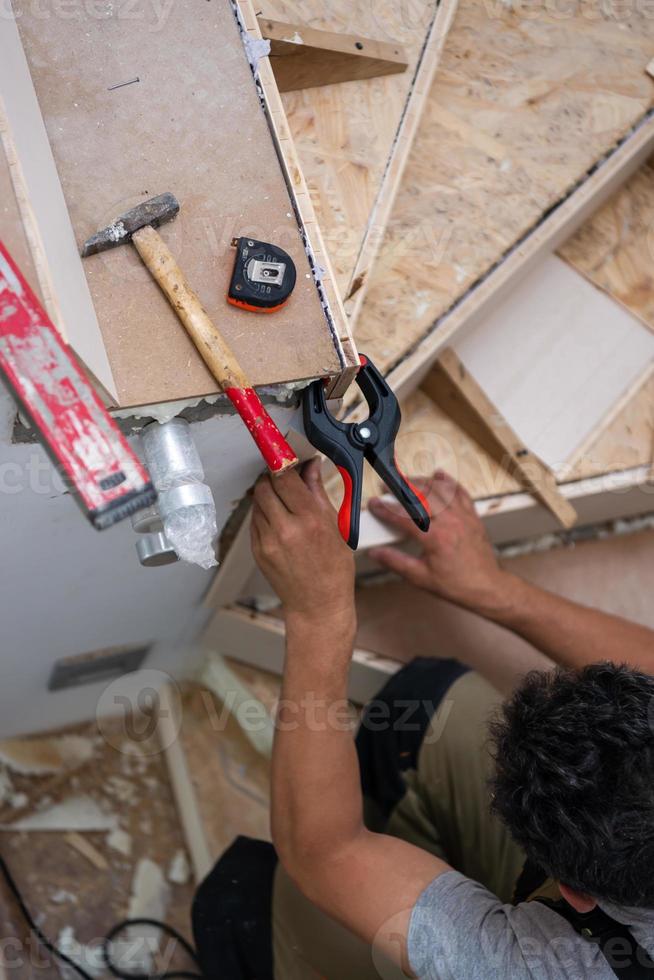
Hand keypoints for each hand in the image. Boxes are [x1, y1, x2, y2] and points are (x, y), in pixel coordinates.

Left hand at [251, 459, 355, 632]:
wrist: (318, 605)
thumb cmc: (334, 568)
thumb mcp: (335, 525)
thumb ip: (317, 491)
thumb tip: (310, 464)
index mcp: (310, 520)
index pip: (284, 477)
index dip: (280, 462)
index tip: (282, 454)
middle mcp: (286, 529)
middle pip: (264, 486)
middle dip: (272, 478)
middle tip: (283, 478)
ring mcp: (268, 541)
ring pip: (257, 502)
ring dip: (267, 495)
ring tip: (283, 502)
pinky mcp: (257, 551)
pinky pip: (254, 521)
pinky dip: (264, 514)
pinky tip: (279, 521)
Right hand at [368, 470, 508, 612]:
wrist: (486, 587)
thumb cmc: (456, 584)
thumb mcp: (420, 578)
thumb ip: (396, 562)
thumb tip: (375, 553)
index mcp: (435, 538)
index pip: (404, 517)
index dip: (386, 509)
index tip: (374, 504)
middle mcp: (450, 522)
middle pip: (421, 495)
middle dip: (401, 488)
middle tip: (387, 486)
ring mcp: (463, 517)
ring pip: (440, 489)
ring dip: (421, 482)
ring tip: (406, 480)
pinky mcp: (473, 516)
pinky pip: (460, 492)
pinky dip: (449, 482)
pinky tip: (439, 475)